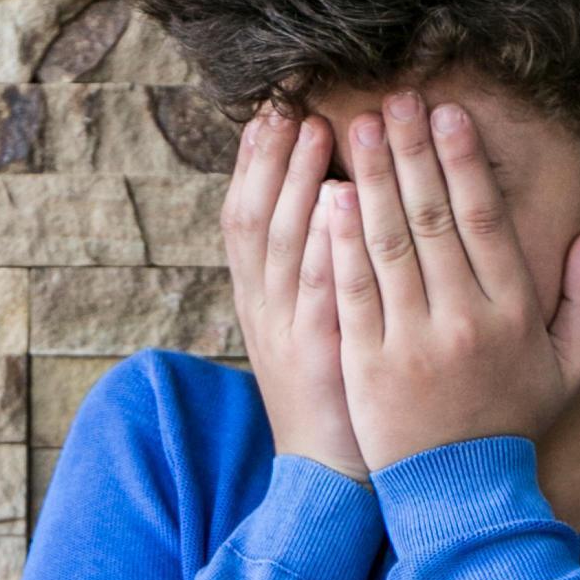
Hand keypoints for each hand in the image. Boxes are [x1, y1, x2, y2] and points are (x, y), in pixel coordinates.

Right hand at [221, 103, 365, 480]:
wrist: (330, 475)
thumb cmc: (334, 393)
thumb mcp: (305, 327)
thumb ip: (309, 269)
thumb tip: (325, 201)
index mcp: (258, 298)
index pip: (242, 216)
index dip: (252, 163)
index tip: (270, 113)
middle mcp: (263, 308)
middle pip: (253, 218)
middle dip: (270, 157)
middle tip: (290, 104)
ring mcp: (287, 331)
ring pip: (280, 244)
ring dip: (296, 182)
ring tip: (317, 131)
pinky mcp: (319, 355)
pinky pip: (316, 292)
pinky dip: (322, 246)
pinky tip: (337, 205)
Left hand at [326, 88, 579, 474]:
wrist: (461, 495)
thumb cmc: (514, 423)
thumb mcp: (572, 368)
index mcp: (513, 312)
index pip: (485, 220)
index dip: (464, 161)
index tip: (448, 114)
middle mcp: (463, 319)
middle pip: (434, 218)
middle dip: (412, 152)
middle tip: (395, 100)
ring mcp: (411, 340)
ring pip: (388, 243)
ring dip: (372, 179)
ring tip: (357, 128)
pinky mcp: (367, 362)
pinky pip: (353, 289)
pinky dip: (340, 239)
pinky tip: (330, 195)